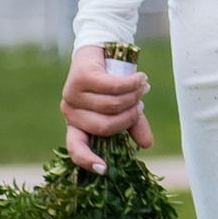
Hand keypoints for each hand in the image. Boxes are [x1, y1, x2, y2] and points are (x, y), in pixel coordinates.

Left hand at [61, 41, 155, 174]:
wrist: (100, 49)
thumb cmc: (110, 82)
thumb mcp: (122, 107)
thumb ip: (132, 124)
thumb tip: (147, 145)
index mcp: (77, 126)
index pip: (75, 148)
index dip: (87, 160)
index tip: (104, 169)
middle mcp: (70, 113)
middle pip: (105, 126)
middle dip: (129, 115)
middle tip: (140, 103)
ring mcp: (72, 95)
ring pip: (111, 105)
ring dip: (133, 96)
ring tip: (142, 87)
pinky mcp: (81, 77)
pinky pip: (113, 87)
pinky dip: (131, 84)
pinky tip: (141, 79)